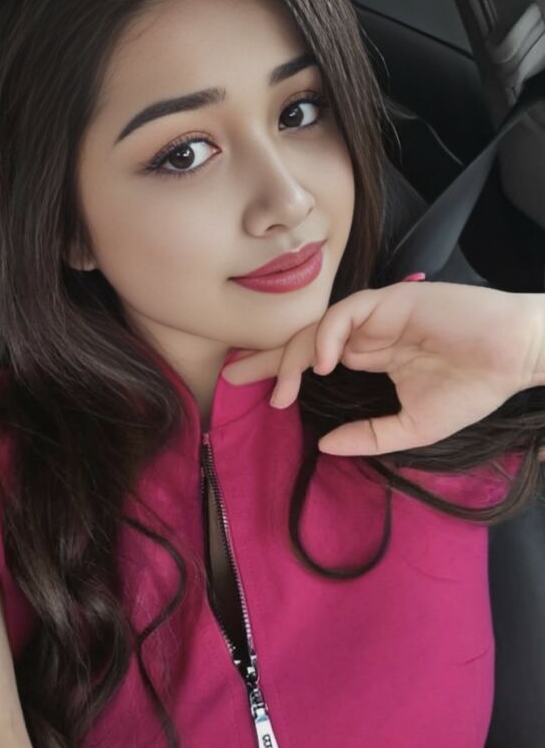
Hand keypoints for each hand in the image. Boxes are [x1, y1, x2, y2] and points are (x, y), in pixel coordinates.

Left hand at [221, 281, 536, 455]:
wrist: (515, 358)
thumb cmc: (472, 387)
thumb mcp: (413, 427)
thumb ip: (369, 436)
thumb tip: (324, 446)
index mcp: (371, 354)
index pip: (314, 358)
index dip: (281, 370)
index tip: (250, 390)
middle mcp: (368, 332)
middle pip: (305, 339)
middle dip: (267, 358)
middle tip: (233, 378)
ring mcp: (378, 315)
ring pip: (318, 327)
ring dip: (292, 357)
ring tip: (279, 391)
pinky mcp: (392, 300)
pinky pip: (346, 312)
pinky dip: (328, 335)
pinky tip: (320, 364)